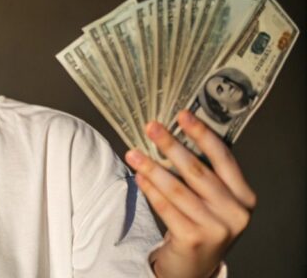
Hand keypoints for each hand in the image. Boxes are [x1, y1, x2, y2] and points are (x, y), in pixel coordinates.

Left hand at [124, 110, 256, 277]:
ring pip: (177, 189)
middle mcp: (235, 212)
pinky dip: (150, 190)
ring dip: (152, 167)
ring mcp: (216, 228)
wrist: (195, 265)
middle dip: (171, 145)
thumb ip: (203, 173)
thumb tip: (174, 133)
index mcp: (244, 196)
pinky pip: (166, 207)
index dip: (202, 134)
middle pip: (197, 171)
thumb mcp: (213, 199)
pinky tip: (139, 176)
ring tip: (133, 153)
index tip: (182, 114)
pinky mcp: (193, 239)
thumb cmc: (202, 223)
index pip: (223, 158)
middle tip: (151, 127)